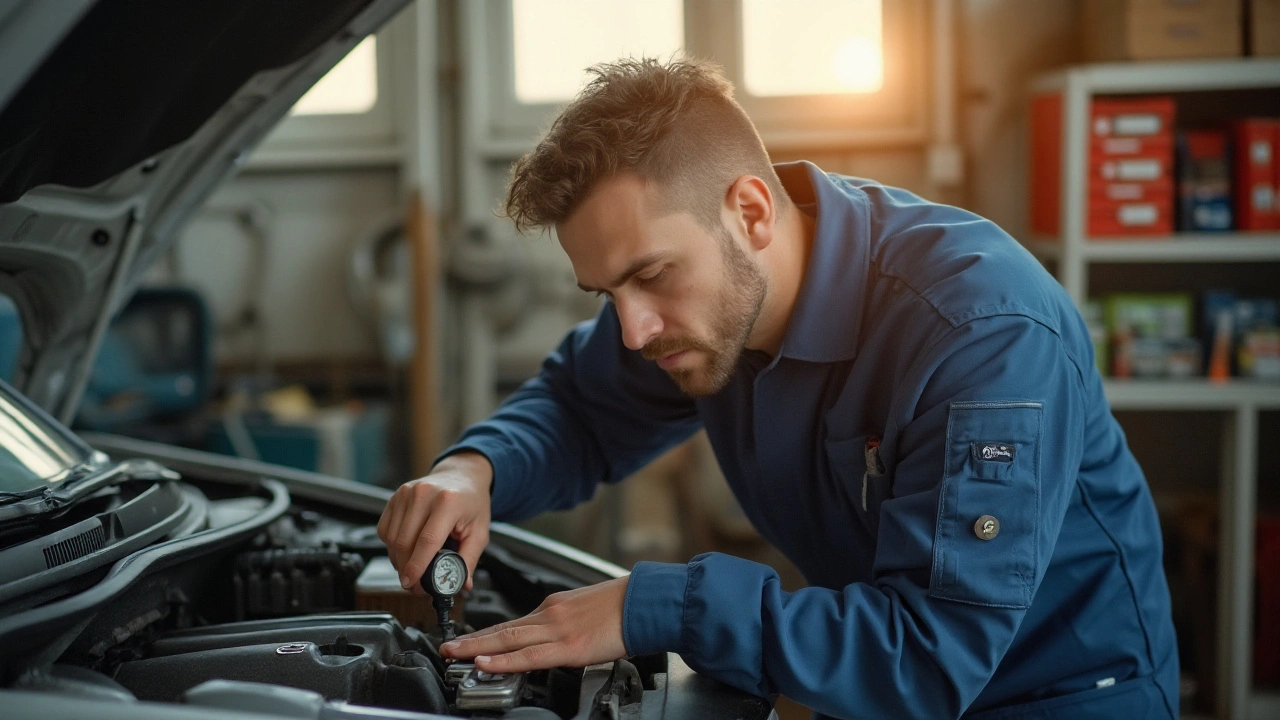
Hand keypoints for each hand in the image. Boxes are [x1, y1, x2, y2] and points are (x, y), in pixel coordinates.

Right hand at [377, 451, 492, 593]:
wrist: (461, 476)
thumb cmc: (471, 503)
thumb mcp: (480, 531)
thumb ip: (469, 559)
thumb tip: (461, 584)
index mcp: (448, 502)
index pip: (427, 540)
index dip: (417, 566)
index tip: (411, 583)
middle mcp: (424, 494)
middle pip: (405, 542)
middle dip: (406, 568)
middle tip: (414, 585)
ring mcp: (406, 493)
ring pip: (392, 538)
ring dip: (398, 560)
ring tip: (411, 569)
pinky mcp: (395, 496)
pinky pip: (385, 529)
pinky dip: (392, 546)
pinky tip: (406, 549)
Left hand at [439, 576, 629, 672]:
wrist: (647, 601)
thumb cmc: (624, 605)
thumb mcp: (586, 609)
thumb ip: (565, 622)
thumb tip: (553, 637)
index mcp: (554, 606)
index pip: (512, 623)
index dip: (486, 634)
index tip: (467, 641)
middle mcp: (550, 614)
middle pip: (502, 629)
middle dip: (470, 639)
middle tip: (445, 647)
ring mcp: (558, 630)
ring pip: (508, 640)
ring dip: (476, 648)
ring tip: (453, 654)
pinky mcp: (569, 646)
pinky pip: (529, 656)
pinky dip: (503, 660)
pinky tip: (485, 662)